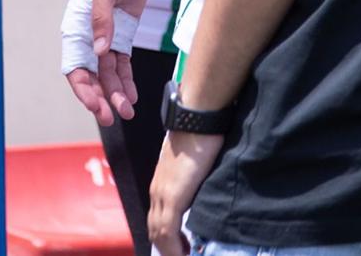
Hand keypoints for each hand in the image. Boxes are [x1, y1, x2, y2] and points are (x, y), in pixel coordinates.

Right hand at [63, 0, 157, 122]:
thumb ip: (103, 20)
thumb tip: (99, 53)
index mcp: (76, 23)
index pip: (75, 65)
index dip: (84, 88)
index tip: (97, 106)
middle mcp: (89, 32)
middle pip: (92, 74)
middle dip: (100, 97)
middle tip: (113, 117)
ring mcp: (108, 32)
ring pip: (108, 72)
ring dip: (115, 92)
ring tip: (127, 111)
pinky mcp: (124, 30)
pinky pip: (123, 61)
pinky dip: (126, 79)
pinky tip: (131, 95)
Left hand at [147, 130, 223, 255]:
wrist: (197, 118)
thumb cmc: (200, 134)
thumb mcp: (195, 162)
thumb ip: (195, 178)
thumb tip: (205, 187)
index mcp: (161, 183)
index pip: (157, 218)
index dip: (165, 237)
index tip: (178, 249)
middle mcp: (157, 191)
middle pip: (155, 229)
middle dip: (166, 248)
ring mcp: (163, 193)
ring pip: (159, 233)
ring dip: (170, 251)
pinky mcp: (173, 196)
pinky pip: (167, 230)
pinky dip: (173, 247)